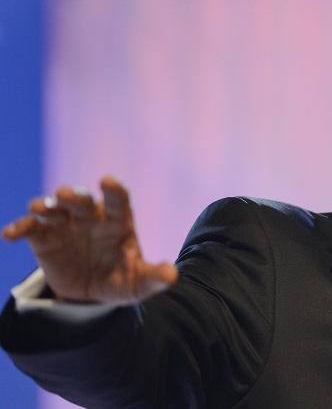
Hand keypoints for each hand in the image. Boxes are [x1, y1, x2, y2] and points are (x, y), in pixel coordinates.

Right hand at [3, 176, 177, 303]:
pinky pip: (30, 228)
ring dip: (45, 204)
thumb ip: (153, 277)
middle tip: (67, 196)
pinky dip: (19, 227)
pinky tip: (10, 234)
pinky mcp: (44, 238)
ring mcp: (66, 225)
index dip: (113, 190)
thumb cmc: (121, 279)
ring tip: (39, 209)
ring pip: (54, 207)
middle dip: (74, 195)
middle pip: (82, 199)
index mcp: (118, 222)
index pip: (118, 201)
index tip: (107, 181)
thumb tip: (172, 276)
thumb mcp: (138, 283)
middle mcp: (91, 217)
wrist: (92, 294)